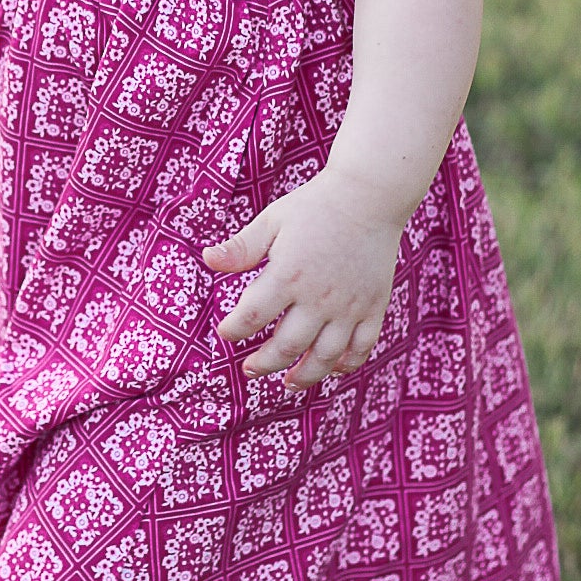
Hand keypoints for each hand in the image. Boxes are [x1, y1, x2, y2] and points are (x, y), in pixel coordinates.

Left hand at [203, 171, 401, 385]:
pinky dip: (347, 364)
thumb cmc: (314, 206)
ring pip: (325, 356)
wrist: (369, 196)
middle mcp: (319, 297)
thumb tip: (207, 260)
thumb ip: (241, 247)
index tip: (225, 334)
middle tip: (250, 369)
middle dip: (263, 363)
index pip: (251, 317)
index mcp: (288, 275)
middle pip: (286, 346)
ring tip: (288, 384)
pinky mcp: (373, 306)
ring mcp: (349, 306)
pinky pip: (362, 346)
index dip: (233, 330)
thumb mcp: (272, 220)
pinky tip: (332, 369)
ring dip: (305, 375)